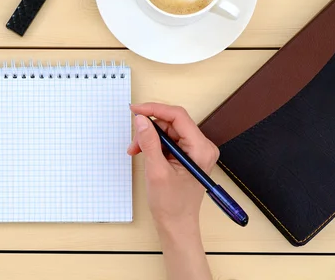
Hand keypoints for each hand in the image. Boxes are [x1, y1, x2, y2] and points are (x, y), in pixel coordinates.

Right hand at [128, 103, 218, 233]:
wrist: (176, 224)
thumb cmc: (172, 204)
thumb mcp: (156, 170)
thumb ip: (149, 142)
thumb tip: (141, 120)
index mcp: (201, 148)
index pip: (178, 116)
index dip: (155, 109)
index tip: (136, 110)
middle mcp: (201, 146)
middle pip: (171, 122)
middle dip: (149, 128)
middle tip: (134, 140)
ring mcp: (194, 150)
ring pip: (167, 130)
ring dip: (148, 137)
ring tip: (136, 151)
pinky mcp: (186, 155)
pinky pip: (167, 140)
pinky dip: (152, 144)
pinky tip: (143, 154)